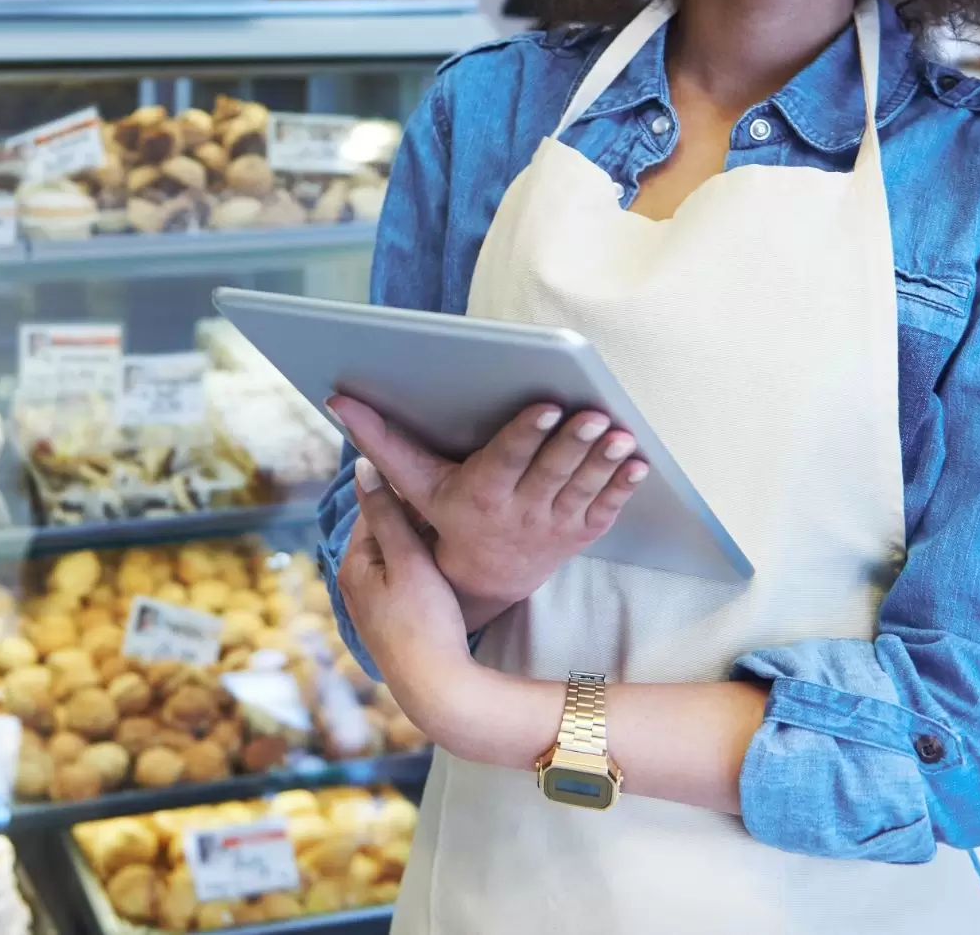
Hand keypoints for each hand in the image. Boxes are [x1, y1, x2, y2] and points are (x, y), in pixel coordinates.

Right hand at [329, 394, 648, 608]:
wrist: (482, 580)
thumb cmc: (446, 515)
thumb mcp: (413, 484)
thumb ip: (382, 440)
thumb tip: (338, 398)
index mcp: (480, 495)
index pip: (506, 461)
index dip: (526, 435)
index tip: (546, 407)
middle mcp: (519, 512)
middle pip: (549, 473)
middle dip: (574, 445)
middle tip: (595, 415)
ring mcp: (553, 525)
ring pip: (582, 489)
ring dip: (604, 463)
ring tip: (621, 435)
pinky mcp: (580, 532)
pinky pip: (606, 509)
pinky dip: (624, 487)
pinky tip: (640, 464)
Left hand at [336, 458, 479, 741]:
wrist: (436, 687)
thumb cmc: (424, 621)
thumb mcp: (408, 560)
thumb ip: (387, 512)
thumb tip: (362, 465)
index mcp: (353, 564)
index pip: (374, 508)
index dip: (407, 492)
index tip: (440, 480)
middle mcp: (355, 582)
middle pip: (385, 531)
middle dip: (414, 516)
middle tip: (452, 503)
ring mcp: (373, 603)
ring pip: (397, 554)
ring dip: (420, 539)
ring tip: (453, 529)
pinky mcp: (391, 618)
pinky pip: (404, 576)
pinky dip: (422, 563)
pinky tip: (446, 563)